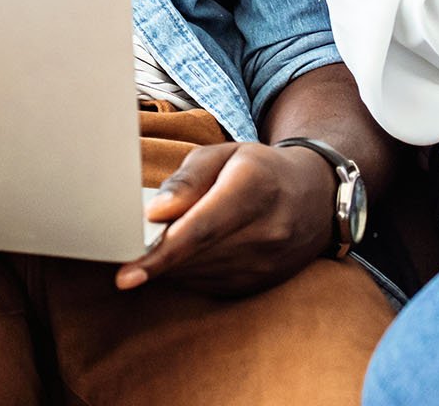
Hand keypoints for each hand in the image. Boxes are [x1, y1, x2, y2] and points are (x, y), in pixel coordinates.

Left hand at [117, 141, 336, 296]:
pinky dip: (187, 272)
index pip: (200, 230)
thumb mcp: (222, 155)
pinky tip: (183, 252)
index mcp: (252, 189)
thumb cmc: (259, 169)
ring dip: (169, 264)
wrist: (315, 198)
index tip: (126, 274)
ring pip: (199, 274)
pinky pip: (209, 284)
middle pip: (195, 255)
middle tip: (122, 249)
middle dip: (153, 258)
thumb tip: (154, 213)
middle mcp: (266, 231)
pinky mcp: (261, 283)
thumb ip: (185, 180)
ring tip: (157, 241)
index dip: (160, 254)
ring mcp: (267, 263)